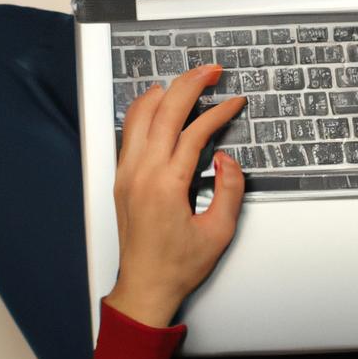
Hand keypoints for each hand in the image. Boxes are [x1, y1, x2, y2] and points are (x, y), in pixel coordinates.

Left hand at [104, 64, 247, 326]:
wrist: (145, 288)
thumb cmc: (179, 265)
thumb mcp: (219, 232)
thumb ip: (229, 190)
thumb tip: (225, 157)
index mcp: (166, 185)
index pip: (194, 131)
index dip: (219, 112)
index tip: (236, 101)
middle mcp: (141, 173)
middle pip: (164, 111)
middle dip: (191, 83)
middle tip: (212, 70)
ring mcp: (127, 172)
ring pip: (140, 114)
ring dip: (166, 91)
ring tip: (188, 79)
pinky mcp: (122, 177)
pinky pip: (129, 130)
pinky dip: (144, 108)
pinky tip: (159, 101)